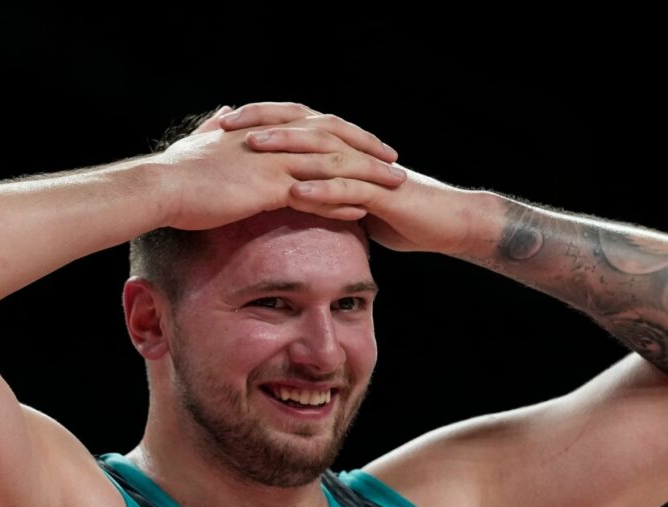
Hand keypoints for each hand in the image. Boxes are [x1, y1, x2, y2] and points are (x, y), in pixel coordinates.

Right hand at [160, 101, 406, 229]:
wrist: (158, 188)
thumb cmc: (174, 173)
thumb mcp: (199, 143)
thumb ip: (216, 129)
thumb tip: (222, 116)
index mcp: (261, 127)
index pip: (311, 123)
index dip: (340, 130)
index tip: (363, 139)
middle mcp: (273, 138)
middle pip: (332, 136)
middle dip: (366, 146)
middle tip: (394, 158)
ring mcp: (273, 160)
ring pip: (332, 162)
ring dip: (366, 173)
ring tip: (393, 185)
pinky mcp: (268, 186)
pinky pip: (316, 192)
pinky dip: (341, 199)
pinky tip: (363, 210)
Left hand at [228, 104, 474, 255]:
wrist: (446, 223)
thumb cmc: (400, 215)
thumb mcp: (352, 204)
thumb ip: (323, 196)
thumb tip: (289, 200)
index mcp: (342, 152)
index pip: (296, 127)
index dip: (261, 121)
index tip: (221, 125)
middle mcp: (353, 152)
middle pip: (304, 128)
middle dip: (265, 124)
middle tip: (226, 125)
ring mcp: (369, 169)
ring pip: (323, 151)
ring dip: (288, 148)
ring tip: (254, 148)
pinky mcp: (383, 192)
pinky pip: (348, 188)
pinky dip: (321, 189)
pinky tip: (295, 192)